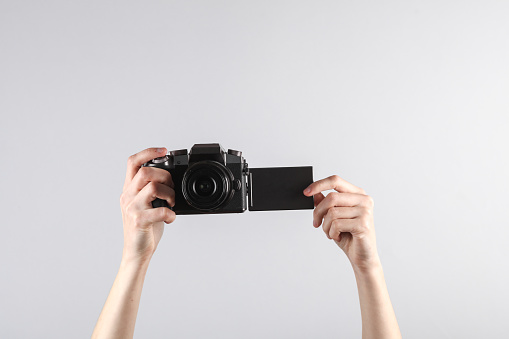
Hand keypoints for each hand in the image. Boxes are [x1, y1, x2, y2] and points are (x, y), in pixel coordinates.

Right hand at [119, 147, 175, 263]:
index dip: (148, 152)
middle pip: (146, 172)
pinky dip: (171, 214)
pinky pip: (161, 210)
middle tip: (172, 189)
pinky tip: (170, 218)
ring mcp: (132, 208)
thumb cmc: (144, 227)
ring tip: (171, 204)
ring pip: (154, 187)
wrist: (137, 251)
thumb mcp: (145, 204)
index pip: (132, 162)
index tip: (163, 150)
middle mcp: (127, 196)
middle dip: (165, 176)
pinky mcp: (139, 220)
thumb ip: (151, 189)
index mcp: (129, 189)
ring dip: (170, 194)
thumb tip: (170, 178)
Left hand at [304, 175, 378, 270]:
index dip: (319, 185)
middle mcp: (364, 200)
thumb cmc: (349, 236)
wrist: (363, 256)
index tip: (306, 192)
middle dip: (318, 212)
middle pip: (331, 197)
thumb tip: (314, 193)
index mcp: (357, 194)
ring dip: (325, 226)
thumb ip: (326, 204)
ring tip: (331, 233)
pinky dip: (332, 233)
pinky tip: (338, 237)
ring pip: (332, 213)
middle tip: (316, 223)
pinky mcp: (363, 224)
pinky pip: (337, 224)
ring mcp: (365, 211)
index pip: (335, 181)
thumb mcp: (334, 217)